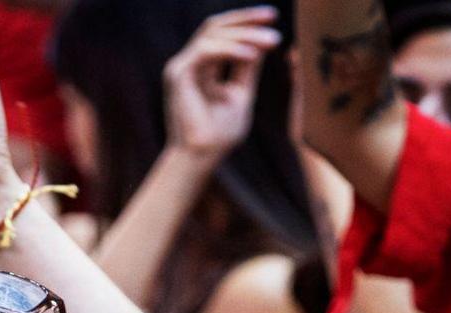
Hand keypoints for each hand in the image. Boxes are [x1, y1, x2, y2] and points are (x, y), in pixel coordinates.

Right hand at [163, 7, 280, 158]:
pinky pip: (206, 51)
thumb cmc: (219, 134)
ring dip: (245, 35)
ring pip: (213, 34)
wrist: (202, 158)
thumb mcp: (241, 94)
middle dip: (246, 18)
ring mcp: (180, 66)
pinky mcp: (178, 74)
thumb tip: (262, 43)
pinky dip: (230, 49)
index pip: (222, 33)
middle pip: (215, 25)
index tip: (272, 17)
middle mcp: (188, 62)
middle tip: (272, 16)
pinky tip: (251, 54)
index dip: (246, 21)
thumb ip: (247, 69)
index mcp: (201, 66)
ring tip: (271, 41)